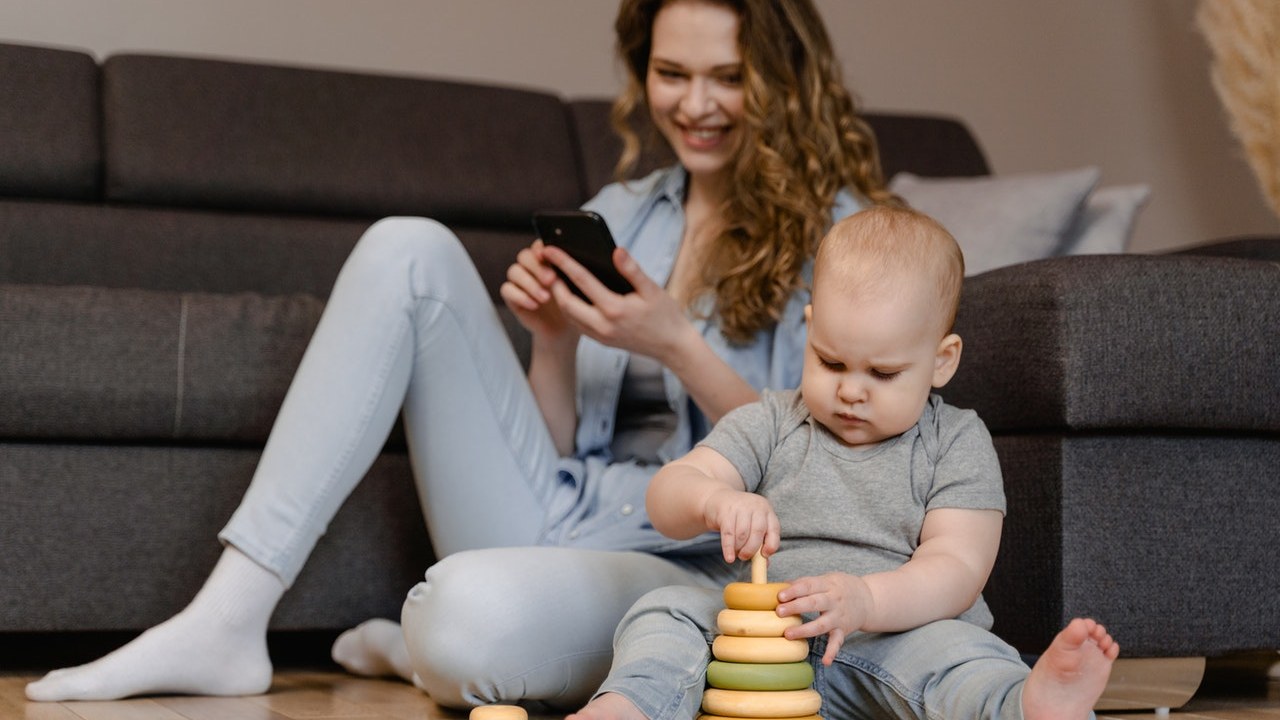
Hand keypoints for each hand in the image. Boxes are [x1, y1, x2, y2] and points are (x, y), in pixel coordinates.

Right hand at [500, 240, 579, 347]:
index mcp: (547, 260)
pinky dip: (520, 296)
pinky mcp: (512, 296)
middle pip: (524, 256)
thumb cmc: (572, 305)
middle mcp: (531, 267)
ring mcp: (520, 281)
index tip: (548, 255)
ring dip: (530, 283)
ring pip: (514, 271)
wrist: (563, 329)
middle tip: (551, 279)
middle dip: (537, 267)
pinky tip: (534, 304)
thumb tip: (574, 262)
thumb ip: (572, 272)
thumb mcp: (577, 288)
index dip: (541, 248)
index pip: (539, 246)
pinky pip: (507, 290)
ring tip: (545, 297)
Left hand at [541, 244, 695, 361]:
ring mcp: (600, 336)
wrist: (673, 347)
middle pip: (566, 302)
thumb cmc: (665, 315)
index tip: (550, 249)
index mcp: (615, 309)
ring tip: (555, 277)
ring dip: (559, 296)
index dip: (564, 262)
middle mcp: (603, 325)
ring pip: (569, 315)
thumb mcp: (653, 289)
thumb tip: (616, 250)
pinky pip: (577, 323)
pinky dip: (569, 308)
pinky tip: (570, 294)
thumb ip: (632, 270)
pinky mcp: (601, 341)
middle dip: (553, 282)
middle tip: (547, 264)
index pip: (582, 281)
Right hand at [702, 488, 779, 563]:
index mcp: (767, 511)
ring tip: (736, 553)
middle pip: (757, 532)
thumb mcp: (752, 524)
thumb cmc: (739, 517)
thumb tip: (765, 565)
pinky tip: (729, 557)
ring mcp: (741, 507)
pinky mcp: (725, 511)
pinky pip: (728, 534)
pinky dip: (729, 548)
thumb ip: (760, 542)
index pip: (774, 529)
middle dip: (751, 549)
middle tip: (745, 557)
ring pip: (742, 534)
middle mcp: (756, 507)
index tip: (765, 555)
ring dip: (739, 548)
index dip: (771, 544)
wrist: (718, 499)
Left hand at [776, 572, 872, 665]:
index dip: (794, 590)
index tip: (780, 596)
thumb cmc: (839, 587)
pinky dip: (832, 652)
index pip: (809, 585)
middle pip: (814, 603)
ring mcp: (839, 617)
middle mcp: (834, 600)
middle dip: (796, 607)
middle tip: (779, 612)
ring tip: (788, 634)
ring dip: (805, 630)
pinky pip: (837, 642)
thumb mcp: (825, 580)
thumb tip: (780, 586)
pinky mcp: (843, 631)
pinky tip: (825, 661)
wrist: (868, 599)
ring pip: (822, 624)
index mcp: (827, 585)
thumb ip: (805, 583)